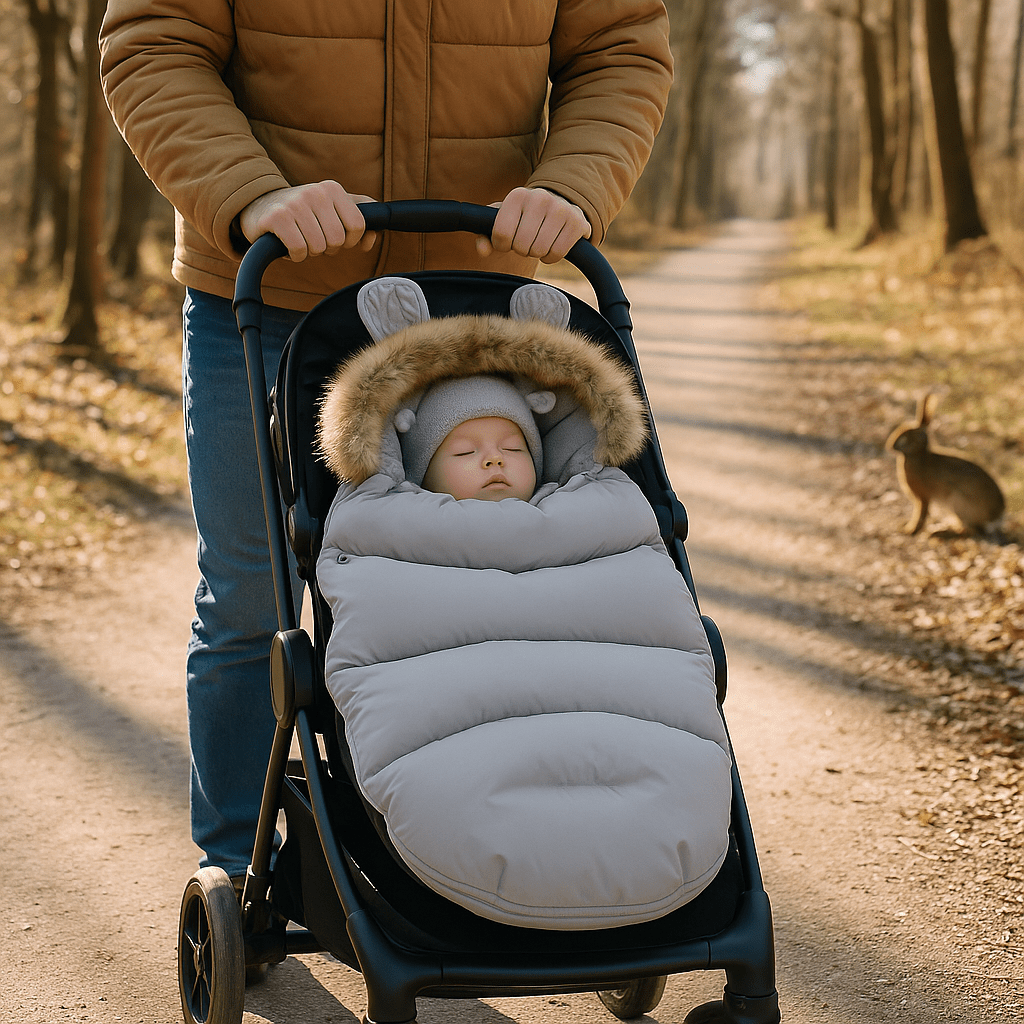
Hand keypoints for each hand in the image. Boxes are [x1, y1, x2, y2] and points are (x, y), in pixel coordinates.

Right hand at [239, 181, 377, 261]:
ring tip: (299, 237)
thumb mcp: (333, 209)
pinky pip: (299, 250)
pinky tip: (288, 244)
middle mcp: (315, 192)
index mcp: (333, 189)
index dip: (349, 240)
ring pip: (318, 247)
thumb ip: (360, 219)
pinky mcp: (277, 218)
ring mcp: (295, 203)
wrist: (261, 206)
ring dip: (309, 251)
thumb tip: (370, 239)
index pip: (358, 226)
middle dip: (327, 247)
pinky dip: (295, 255)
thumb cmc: (303, 212)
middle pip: (338, 240)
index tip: (334, 235)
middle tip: (313, 237)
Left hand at [477, 187, 591, 263]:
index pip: (501, 234)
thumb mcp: (503, 218)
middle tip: (526, 240)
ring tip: (538, 240)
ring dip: (536, 253)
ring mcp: (560, 209)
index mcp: (517, 195)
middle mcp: (540, 198)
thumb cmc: (525, 215)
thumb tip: (483, 250)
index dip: (502, 244)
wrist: (560, 202)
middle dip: (521, 249)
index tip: (507, 240)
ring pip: (539, 251)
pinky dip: (551, 257)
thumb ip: (486, 233)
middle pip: (521, 245)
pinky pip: (557, 254)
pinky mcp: (577, 222)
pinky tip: (551, 244)